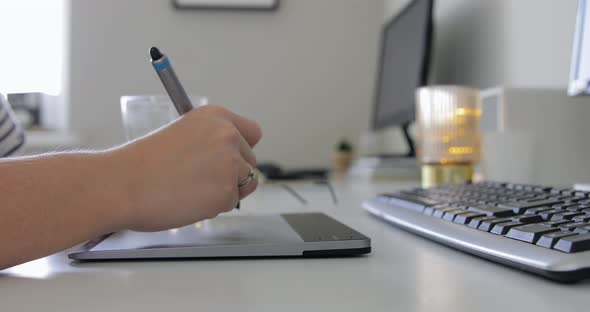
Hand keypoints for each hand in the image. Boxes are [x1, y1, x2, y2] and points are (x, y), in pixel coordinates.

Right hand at [110, 105, 261, 231]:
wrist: (120, 184)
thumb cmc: (141, 164)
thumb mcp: (182, 134)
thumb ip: (210, 142)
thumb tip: (231, 160)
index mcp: (216, 116)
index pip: (252, 132)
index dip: (241, 148)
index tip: (229, 158)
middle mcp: (228, 136)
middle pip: (251, 161)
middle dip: (232, 174)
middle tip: (198, 180)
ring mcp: (230, 164)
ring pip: (246, 183)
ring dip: (225, 191)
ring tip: (191, 189)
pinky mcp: (226, 192)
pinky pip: (230, 203)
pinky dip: (213, 207)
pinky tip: (188, 200)